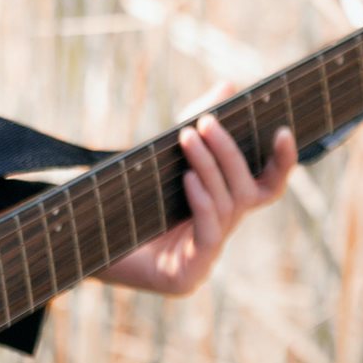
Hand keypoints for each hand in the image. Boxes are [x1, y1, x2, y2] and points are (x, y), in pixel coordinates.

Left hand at [100, 85, 296, 297]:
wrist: (80, 242)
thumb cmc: (125, 199)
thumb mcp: (163, 156)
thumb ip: (198, 122)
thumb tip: (228, 86)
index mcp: (221, 208)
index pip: (266, 187)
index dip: (282, 162)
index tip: (282, 130)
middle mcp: (220, 233)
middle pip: (247, 192)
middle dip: (229, 154)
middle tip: (207, 122)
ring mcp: (205, 258)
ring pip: (226, 207)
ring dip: (210, 168)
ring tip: (189, 138)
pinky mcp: (186, 276)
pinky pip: (207, 235)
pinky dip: (202, 203)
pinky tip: (188, 179)